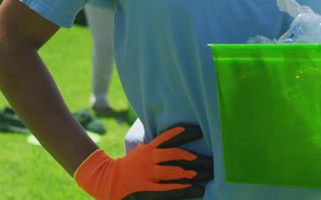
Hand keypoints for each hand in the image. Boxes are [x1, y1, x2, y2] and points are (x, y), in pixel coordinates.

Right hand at [75, 124, 212, 199]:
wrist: (107, 181)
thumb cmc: (128, 167)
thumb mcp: (140, 153)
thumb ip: (155, 148)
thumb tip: (173, 141)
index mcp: (149, 148)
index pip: (170, 137)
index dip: (186, 133)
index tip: (200, 130)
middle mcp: (150, 159)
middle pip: (178, 155)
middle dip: (197, 158)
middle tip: (213, 161)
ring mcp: (149, 174)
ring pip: (176, 171)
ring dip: (194, 172)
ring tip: (208, 174)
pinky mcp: (148, 189)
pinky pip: (169, 189)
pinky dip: (184, 189)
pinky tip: (197, 189)